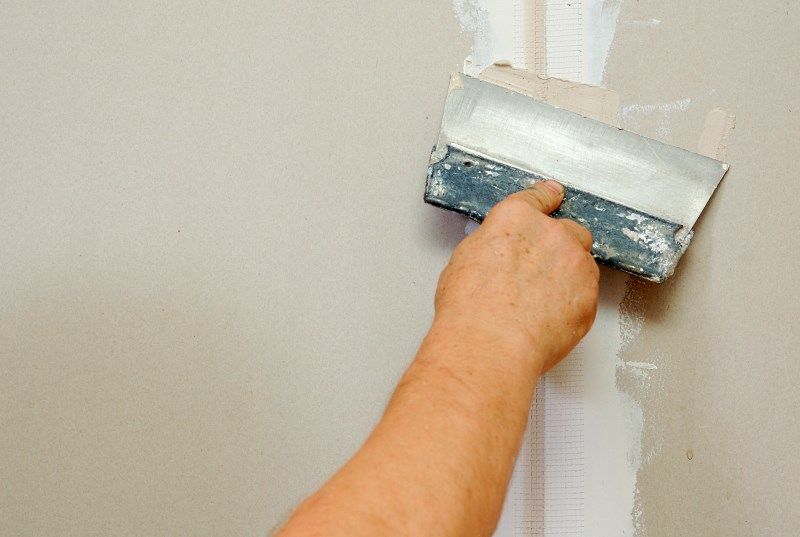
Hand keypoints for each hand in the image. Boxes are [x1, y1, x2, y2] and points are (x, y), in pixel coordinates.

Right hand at [433, 181, 599, 372]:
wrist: (490, 344)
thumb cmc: (470, 308)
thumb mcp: (465, 261)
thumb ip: (493, 247)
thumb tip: (498, 255)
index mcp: (516, 218)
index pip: (538, 198)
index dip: (546, 198)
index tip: (553, 196)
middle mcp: (551, 234)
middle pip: (569, 230)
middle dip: (558, 246)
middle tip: (537, 272)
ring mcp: (575, 264)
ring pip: (581, 263)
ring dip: (568, 276)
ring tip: (540, 302)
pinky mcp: (589, 297)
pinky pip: (586, 294)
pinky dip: (573, 303)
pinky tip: (548, 318)